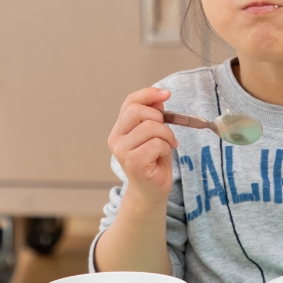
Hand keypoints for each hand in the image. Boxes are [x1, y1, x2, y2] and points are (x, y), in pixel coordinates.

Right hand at [108, 88, 178, 204]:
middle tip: (167, 134)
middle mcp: (116, 138)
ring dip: (166, 136)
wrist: (152, 189)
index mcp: (119, 128)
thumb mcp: (156, 132)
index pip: (130, 102)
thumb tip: (160, 96)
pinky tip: (162, 157)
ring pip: (151, 127)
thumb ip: (155, 114)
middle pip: (138, 111)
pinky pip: (157, 143)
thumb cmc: (154, 159)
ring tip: (167, 146)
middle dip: (160, 119)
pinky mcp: (133, 162)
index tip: (166, 94)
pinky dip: (166, 148)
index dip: (148, 94)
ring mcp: (122, 151)